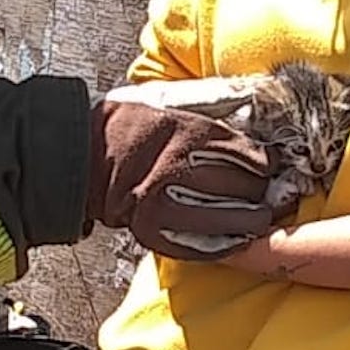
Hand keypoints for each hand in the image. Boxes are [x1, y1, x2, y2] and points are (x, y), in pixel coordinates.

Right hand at [84, 90, 280, 261]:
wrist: (82, 157)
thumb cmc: (130, 126)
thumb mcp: (170, 103)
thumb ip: (212, 107)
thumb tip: (255, 105)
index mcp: (186, 133)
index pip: (250, 154)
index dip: (266, 162)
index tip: (267, 165)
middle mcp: (178, 168)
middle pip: (246, 187)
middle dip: (261, 190)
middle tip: (266, 191)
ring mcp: (165, 203)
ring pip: (233, 219)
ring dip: (252, 220)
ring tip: (258, 217)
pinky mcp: (154, 231)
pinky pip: (204, 245)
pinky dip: (226, 243)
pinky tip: (236, 237)